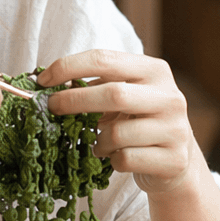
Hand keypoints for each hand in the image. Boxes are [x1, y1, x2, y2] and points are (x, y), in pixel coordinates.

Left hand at [36, 51, 204, 194]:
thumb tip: (48, 86)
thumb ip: (95, 86)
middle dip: (75, 101)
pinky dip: (111, 160)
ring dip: (96, 140)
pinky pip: (125, 159)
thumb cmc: (139, 122)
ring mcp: (175, 129)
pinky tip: (115, 157)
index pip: (105, 59)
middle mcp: (169, 96)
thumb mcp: (124, 96)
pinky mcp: (173, 160)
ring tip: (97, 143)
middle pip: (114, 94)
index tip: (43, 80)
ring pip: (117, 134)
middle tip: (51, 108)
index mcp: (155, 70)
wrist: (177, 161)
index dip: (69, 67)